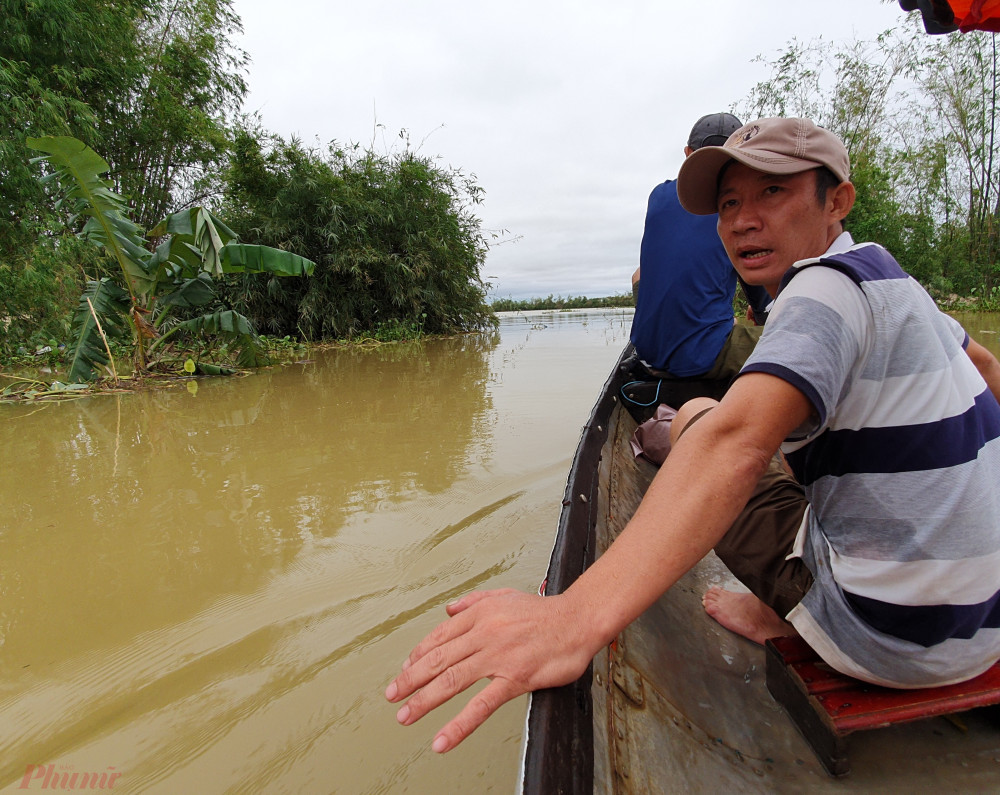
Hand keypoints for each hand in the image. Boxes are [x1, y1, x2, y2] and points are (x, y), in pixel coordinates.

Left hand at [384, 588, 596, 751]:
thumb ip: (474, 601)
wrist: (578, 620)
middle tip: (391, 695)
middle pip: (438, 659)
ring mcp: (498, 657)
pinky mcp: (514, 679)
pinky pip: (481, 705)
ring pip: (451, 681)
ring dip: (423, 701)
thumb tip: (448, 608)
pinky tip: (442, 740)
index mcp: (479, 614)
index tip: (405, 669)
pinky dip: (459, 725)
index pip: (439, 637)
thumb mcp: (504, 595)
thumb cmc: (543, 611)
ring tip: (405, 716)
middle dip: (410, 679)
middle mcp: (484, 634)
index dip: (418, 655)